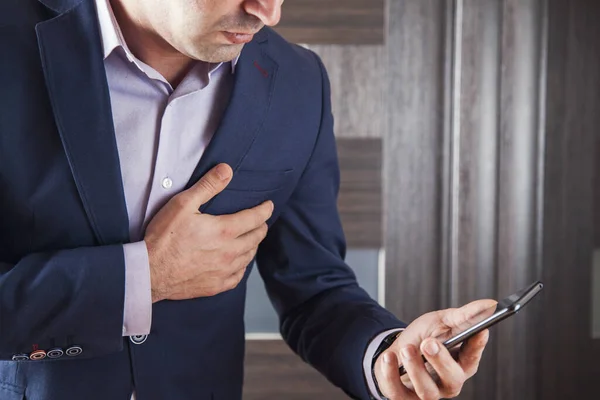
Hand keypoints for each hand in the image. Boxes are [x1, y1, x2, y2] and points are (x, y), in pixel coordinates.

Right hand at [144, 163, 273, 302]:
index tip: (269, 205)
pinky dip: (242, 266)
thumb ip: (208, 186)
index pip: (255, 218)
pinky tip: (239, 262)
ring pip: (249, 257)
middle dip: (261, 227)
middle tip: (261, 221)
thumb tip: (227, 170)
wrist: (149, 272)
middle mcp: (230, 252)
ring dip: (253, 245)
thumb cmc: (163, 237)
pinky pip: (238, 276)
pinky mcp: (216, 286)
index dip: (265, 210)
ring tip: (251, 238)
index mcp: (224, 231)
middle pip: (256, 238)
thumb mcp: (183, 204)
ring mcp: (224, 271)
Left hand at [374, 299, 496, 398]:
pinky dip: (390, 373)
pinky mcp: (404, 398)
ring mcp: (428, 393)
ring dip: (415, 368)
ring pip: (427, 391)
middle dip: (441, 360)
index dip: (476, 346)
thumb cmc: (422, 338)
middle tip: (428, 342)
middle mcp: (448, 382)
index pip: (472, 357)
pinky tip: (389, 356)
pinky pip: (398, 392)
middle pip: (452, 379)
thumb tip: (491, 304)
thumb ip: (464, 315)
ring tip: (407, 348)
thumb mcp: (441, 322)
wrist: (396, 351)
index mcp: (461, 363)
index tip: (479, 331)